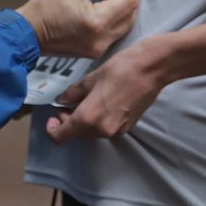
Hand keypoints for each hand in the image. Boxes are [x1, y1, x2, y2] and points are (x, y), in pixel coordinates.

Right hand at [16, 0, 138, 57]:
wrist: (29, 32)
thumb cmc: (48, 6)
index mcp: (99, 21)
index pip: (129, 1)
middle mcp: (103, 38)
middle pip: (131, 15)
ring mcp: (100, 49)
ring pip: (126, 26)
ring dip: (125, 10)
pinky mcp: (95, 53)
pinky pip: (115, 34)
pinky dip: (116, 20)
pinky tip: (105, 10)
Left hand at [46, 38, 169, 142]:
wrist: (152, 69)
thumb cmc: (122, 69)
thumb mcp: (91, 78)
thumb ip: (73, 93)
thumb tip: (62, 100)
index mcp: (89, 118)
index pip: (61, 136)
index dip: (53, 128)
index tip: (54, 115)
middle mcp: (102, 130)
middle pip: (76, 134)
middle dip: (68, 121)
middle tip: (69, 102)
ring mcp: (116, 130)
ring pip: (90, 132)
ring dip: (83, 120)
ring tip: (86, 99)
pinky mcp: (127, 127)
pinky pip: (104, 128)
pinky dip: (98, 120)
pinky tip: (102, 102)